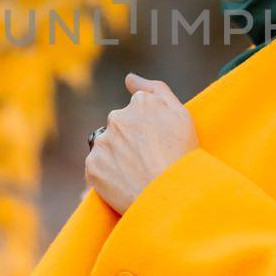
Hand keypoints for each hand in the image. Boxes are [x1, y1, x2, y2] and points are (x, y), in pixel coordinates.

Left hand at [84, 72, 198, 213]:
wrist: (172, 197)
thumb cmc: (183, 156)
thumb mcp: (182, 116)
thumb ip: (156, 89)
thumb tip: (129, 78)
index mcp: (140, 103)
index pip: (138, 110)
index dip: (150, 129)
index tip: (159, 144)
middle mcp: (117, 117)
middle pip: (120, 127)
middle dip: (130, 141)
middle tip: (149, 161)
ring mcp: (102, 142)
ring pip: (107, 146)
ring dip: (117, 157)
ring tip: (139, 175)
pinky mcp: (92, 166)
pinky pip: (97, 167)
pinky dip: (108, 174)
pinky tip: (127, 183)